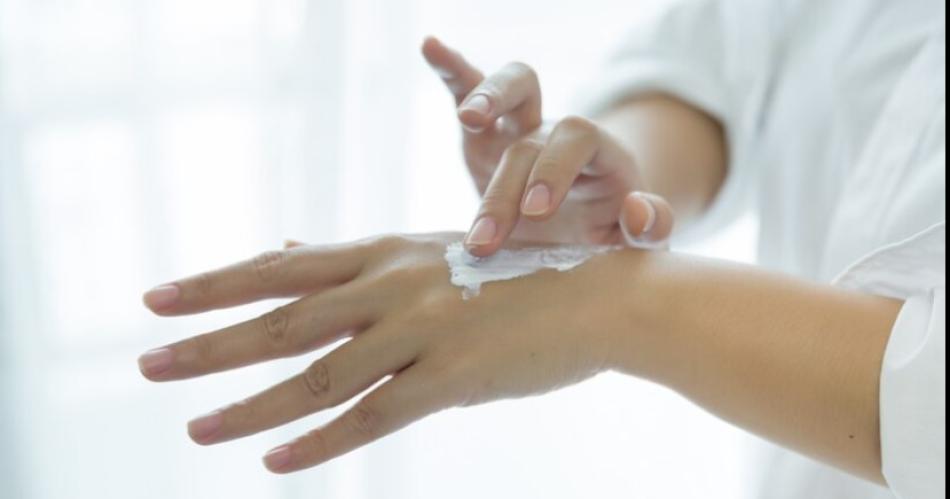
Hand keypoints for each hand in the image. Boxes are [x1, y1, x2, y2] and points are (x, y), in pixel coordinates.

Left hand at [138, 234, 631, 472]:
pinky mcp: (453, 377)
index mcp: (387, 251)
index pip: (284, 268)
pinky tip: (277, 463)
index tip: (157, 300)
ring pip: (318, 374)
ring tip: (196, 428)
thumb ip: (356, 260)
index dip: (217, 283)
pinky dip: (321, 443)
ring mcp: (423, 330)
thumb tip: (282, 248)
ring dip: (251, 406)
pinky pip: (374, 416)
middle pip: (285, 320)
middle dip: (210, 344)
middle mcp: (396, 286)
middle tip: (147, 365)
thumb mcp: (430, 254)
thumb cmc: (516, 273)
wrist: (603, 294)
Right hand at [422, 37, 673, 255]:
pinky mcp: (486, 138)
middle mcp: (559, 136)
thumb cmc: (608, 235)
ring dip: (486, 97)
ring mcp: (521, 131)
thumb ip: (652, 229)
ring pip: (510, 91)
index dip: (556, 168)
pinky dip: (451, 68)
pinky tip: (431, 47)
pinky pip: (469, 89)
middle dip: (512, 180)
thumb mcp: (636, 244)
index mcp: (599, 158)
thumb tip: (637, 208)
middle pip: (536, 135)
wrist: (580, 231)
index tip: (535, 212)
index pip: (580, 141)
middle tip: (495, 227)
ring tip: (468, 118)